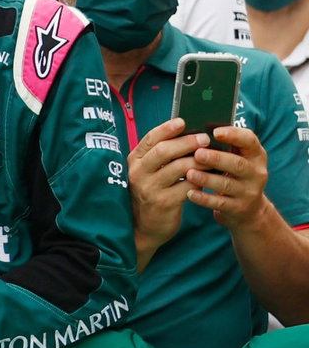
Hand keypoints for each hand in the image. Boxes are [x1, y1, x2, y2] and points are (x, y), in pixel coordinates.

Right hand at [128, 118, 204, 258]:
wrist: (143, 227)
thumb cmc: (151, 192)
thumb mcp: (148, 172)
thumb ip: (161, 156)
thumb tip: (190, 134)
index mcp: (134, 161)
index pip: (149, 139)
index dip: (166, 129)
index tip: (183, 121)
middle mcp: (138, 173)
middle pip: (163, 151)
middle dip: (187, 142)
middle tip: (205, 139)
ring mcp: (149, 189)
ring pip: (179, 168)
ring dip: (199, 161)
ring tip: (213, 158)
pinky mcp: (164, 203)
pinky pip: (188, 186)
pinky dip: (201, 180)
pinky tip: (210, 177)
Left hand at [188, 125, 269, 230]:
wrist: (248, 209)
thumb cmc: (234, 175)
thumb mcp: (237, 158)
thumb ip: (224, 146)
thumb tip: (197, 131)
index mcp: (256, 155)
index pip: (250, 141)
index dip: (234, 135)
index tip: (215, 131)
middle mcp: (257, 172)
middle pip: (238, 164)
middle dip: (217, 158)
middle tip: (197, 153)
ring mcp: (249, 192)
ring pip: (227, 184)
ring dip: (207, 179)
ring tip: (189, 173)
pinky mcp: (239, 208)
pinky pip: (219, 203)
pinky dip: (204, 198)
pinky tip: (189, 193)